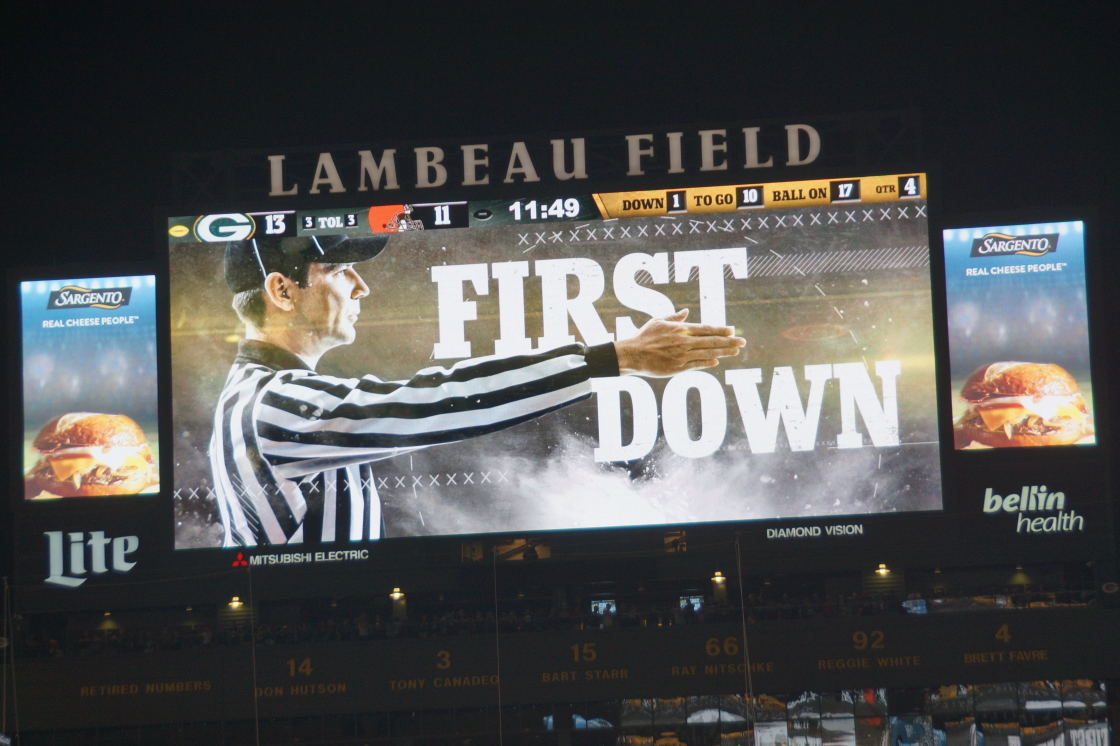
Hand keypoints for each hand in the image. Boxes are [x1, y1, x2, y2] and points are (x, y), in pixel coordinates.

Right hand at [613, 308, 744, 376]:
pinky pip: (696, 365)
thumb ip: (674, 317)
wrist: (633, 355)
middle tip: (742, 341)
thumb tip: (685, 312)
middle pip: (711, 341)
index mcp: (680, 329)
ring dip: (723, 352)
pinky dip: (707, 363)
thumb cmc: (644, 337)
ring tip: (736, 351)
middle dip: (728, 341)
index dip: (720, 330)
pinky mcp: (678, 368)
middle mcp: (683, 342)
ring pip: (707, 353)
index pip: (705, 329)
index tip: (732, 330)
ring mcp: (682, 356)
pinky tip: (717, 361)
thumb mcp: (658, 321)